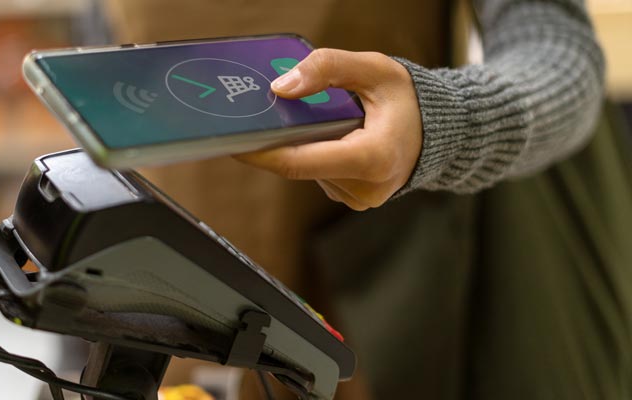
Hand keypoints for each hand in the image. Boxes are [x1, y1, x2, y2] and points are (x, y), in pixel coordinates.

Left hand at [235, 49, 422, 210]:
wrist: (438, 131)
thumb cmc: (409, 99)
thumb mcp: (373, 69)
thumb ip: (327, 69)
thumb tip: (280, 87)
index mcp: (372, 159)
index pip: (298, 162)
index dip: (260, 153)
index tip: (233, 141)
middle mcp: (365, 188)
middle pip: (300, 165)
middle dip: (282, 139)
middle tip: (268, 114)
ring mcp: (359, 199)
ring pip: (308, 170)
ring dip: (303, 145)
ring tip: (322, 120)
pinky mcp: (354, 199)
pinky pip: (320, 175)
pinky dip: (317, 154)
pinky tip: (332, 137)